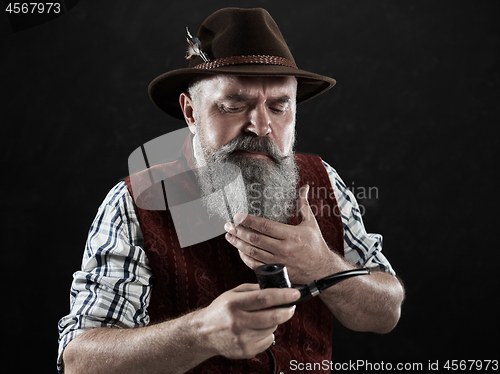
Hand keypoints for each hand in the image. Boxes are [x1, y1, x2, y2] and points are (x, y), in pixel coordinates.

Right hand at [197, 284, 299, 358]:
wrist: (204, 333)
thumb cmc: (221, 310)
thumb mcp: (233, 294)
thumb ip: (254, 290)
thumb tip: (277, 289)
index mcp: (234, 303)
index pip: (264, 298)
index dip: (283, 296)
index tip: (295, 293)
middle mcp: (237, 321)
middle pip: (272, 317)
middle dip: (287, 310)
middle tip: (291, 306)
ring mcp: (241, 338)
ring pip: (272, 329)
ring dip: (275, 322)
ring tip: (265, 318)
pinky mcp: (245, 350)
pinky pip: (267, 341)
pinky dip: (267, 334)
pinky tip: (257, 329)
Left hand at [224, 185, 338, 283]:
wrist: (323, 270)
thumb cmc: (316, 245)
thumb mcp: (310, 223)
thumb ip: (303, 205)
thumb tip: (304, 187)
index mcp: (291, 235)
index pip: (265, 225)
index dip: (249, 220)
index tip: (238, 215)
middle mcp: (284, 248)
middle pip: (255, 239)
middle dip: (238, 231)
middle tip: (228, 225)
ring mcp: (279, 262)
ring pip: (252, 252)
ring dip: (238, 243)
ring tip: (229, 236)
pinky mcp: (277, 272)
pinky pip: (255, 265)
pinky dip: (245, 257)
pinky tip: (240, 250)